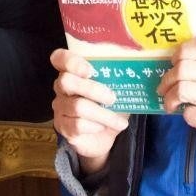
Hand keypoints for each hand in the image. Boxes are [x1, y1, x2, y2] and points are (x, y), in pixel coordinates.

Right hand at [52, 48, 126, 176]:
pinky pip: (77, 125)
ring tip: (119, 122)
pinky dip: (95, 126)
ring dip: (103, 115)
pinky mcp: (63, 126)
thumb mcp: (116, 89)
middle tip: (112, 98)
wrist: (105, 137)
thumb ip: (119, 77)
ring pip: (77, 106)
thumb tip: (135, 67)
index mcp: (73, 72)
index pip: (60, 58)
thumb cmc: (109, 106)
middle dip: (93, 89)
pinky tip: (103, 127)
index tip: (90, 70)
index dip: (72, 62)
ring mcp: (60, 107)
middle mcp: (62, 87)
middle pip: (67, 81)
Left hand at [159, 36, 195, 171]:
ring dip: (170, 98)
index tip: (174, 62)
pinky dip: (185, 115)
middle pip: (185, 68)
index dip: (182, 51)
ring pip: (183, 89)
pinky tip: (192, 116)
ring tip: (170, 103)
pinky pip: (190, 113)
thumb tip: (177, 60)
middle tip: (164, 88)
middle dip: (167, 79)